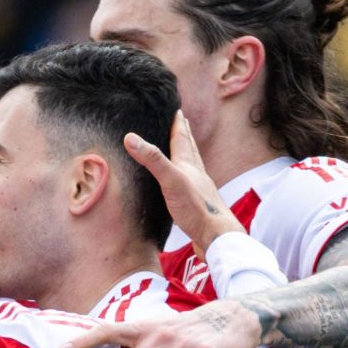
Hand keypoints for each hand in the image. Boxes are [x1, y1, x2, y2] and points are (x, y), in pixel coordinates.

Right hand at [123, 111, 236, 256]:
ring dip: (188, 155)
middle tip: (183, 123)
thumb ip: (153, 160)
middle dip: (185, 136)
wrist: (217, 236)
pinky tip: (184, 184)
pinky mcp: (197, 206)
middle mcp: (196, 174)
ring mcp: (199, 190)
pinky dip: (186, 178)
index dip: (178, 125)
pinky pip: (190, 185)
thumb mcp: (171, 180)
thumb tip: (130, 137)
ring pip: (193, 166)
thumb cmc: (196, 208)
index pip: (182, 140)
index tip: (177, 111)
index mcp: (189, 165)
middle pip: (190, 150)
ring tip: (185, 149)